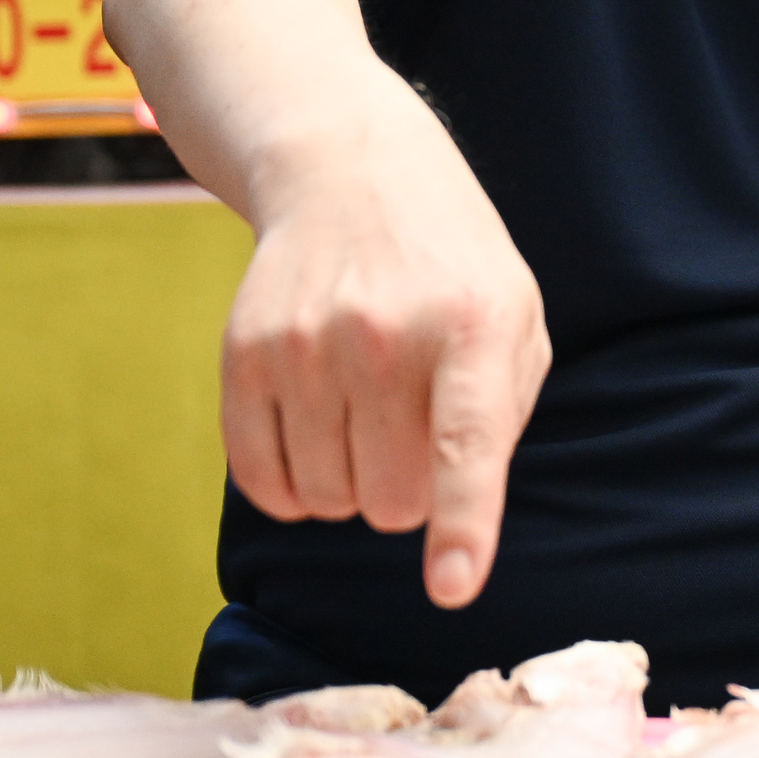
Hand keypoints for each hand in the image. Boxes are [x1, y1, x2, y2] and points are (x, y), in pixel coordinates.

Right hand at [218, 62, 550, 608]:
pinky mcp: (244, 355)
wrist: (348, 172)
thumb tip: (458, 519)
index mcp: (474, 325)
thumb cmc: (450, 268)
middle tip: (415, 431)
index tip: (453, 586)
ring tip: (366, 418)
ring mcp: (306, 343)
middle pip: (393, 501)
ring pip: (327, 501)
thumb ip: (501, 416)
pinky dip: (292, 489)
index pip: (466, 444)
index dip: (461, 525)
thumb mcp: (514, 316)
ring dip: (351, 488)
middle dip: (410, 495)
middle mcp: (386, 334)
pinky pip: (263, 484)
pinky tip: (315, 436)